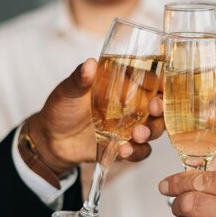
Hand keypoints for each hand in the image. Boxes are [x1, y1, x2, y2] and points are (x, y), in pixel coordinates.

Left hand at [25, 59, 164, 177]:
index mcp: (124, 86)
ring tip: (136, 135)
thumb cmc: (62, 108)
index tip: (164, 84)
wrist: (51, 140)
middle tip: (154, 109)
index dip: (162, 82)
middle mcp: (133, 106)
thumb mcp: (68, 91)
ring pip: (154, 129)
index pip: (151, 80)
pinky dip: (137, 152)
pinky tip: (124, 150)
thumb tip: (90, 64)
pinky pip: (141, 151)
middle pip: (159, 106)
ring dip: (150, 131)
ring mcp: (131, 127)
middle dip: (162, 108)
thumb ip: (80, 78)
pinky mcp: (126, 146)